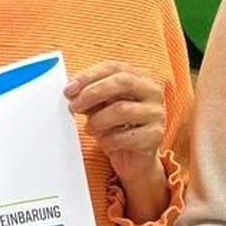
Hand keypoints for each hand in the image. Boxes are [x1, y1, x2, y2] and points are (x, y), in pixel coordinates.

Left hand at [65, 61, 166, 184]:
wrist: (133, 158)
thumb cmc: (117, 127)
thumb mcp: (102, 107)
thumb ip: (90, 95)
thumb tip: (71, 91)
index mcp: (140, 77)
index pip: (114, 67)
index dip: (89, 76)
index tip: (69, 89)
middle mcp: (153, 91)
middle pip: (123, 82)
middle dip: (93, 93)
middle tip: (74, 106)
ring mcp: (157, 113)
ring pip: (123, 109)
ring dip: (98, 120)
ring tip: (89, 128)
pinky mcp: (156, 135)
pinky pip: (126, 136)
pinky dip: (109, 140)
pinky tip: (105, 143)